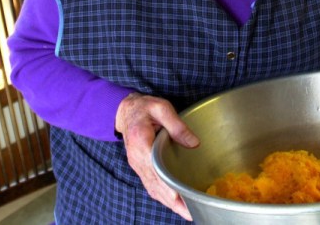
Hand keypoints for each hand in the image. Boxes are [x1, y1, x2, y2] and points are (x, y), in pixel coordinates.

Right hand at [115, 92, 199, 220]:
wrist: (125, 111)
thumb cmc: (143, 107)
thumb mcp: (161, 108)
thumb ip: (177, 125)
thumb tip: (194, 143)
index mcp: (141, 143)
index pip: (155, 169)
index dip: (168, 185)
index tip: (180, 197)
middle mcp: (137, 159)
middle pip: (155, 185)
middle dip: (173, 201)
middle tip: (191, 212)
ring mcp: (137, 165)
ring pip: (153, 189)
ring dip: (169, 202)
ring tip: (187, 212)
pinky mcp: (140, 167)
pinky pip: (151, 185)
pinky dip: (163, 196)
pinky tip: (175, 202)